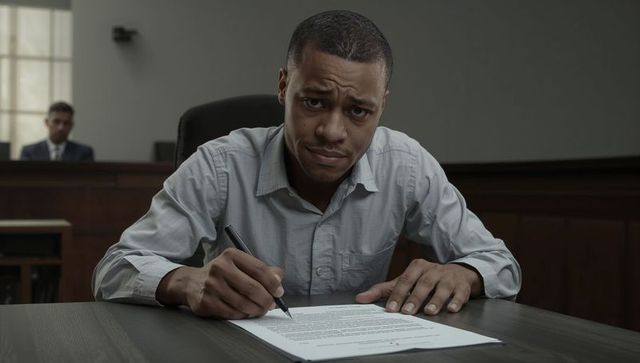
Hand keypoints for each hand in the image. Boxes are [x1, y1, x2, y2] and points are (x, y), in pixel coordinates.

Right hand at [156, 247, 283, 318]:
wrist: (191, 283)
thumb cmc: (222, 274)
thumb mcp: (240, 264)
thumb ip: (261, 270)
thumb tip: (279, 278)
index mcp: (231, 255)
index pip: (259, 269)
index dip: (273, 283)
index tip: (279, 292)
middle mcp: (220, 268)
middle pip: (252, 288)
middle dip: (266, 300)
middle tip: (271, 304)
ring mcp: (212, 286)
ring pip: (243, 303)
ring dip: (256, 309)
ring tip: (260, 309)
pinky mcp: (206, 302)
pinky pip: (232, 313)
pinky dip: (243, 315)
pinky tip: (246, 312)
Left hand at [355, 259, 482, 314]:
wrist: (457, 273)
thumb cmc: (426, 279)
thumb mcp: (405, 281)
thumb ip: (384, 290)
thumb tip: (360, 298)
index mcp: (417, 267)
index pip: (405, 280)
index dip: (398, 294)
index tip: (391, 309)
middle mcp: (433, 270)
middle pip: (423, 283)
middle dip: (415, 298)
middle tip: (407, 312)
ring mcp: (448, 277)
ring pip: (442, 288)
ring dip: (436, 300)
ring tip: (429, 312)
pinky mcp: (462, 285)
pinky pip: (460, 293)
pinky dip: (456, 301)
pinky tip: (451, 309)